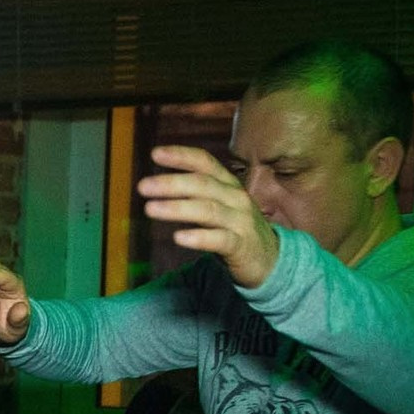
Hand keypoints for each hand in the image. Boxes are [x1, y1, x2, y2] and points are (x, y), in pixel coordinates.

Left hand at [138, 146, 279, 287]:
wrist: (270, 259)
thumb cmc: (235, 228)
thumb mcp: (219, 205)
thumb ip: (194, 193)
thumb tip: (156, 185)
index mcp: (228, 184)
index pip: (205, 163)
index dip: (182, 156)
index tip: (155, 154)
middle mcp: (236, 198)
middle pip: (202, 185)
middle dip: (171, 183)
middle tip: (143, 186)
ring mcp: (241, 221)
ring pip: (208, 210)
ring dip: (178, 209)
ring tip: (151, 209)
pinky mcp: (242, 246)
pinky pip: (220, 240)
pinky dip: (198, 237)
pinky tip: (178, 237)